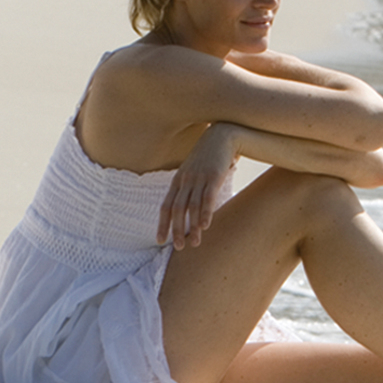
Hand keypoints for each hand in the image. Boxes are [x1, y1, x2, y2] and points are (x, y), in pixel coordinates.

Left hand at [158, 124, 238, 249]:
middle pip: (177, 208)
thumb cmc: (208, 156)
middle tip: (178, 247)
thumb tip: (188, 208)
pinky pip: (207, 197)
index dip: (162, 224)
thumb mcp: (193, 170)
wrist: (222, 135)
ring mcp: (199, 178)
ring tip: (194, 243)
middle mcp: (185, 180)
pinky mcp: (213, 176)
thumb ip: (188, 186)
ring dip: (193, 226)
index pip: (166, 205)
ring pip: (192, 206)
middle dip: (176, 229)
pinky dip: (205, 212)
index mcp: (178, 180)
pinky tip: (206, 225)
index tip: (160, 241)